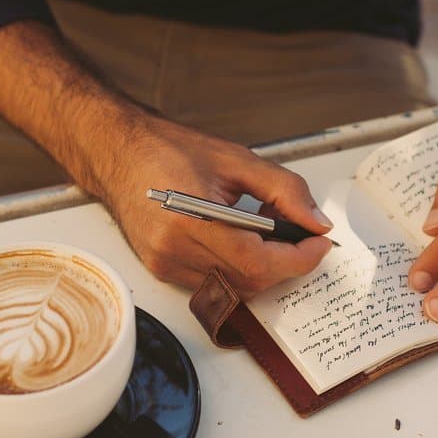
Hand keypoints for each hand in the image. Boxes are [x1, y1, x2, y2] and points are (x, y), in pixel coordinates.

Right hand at [92, 114, 333, 297]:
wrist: (117, 152)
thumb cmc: (168, 149)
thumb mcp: (236, 159)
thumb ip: (284, 190)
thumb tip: (316, 222)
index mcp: (189, 219)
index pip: (258, 261)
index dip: (298, 259)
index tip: (320, 243)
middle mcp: (173, 250)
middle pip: (249, 281)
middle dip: (285, 262)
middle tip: (299, 232)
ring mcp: (165, 264)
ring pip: (234, 288)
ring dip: (263, 267)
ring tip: (267, 231)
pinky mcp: (162, 270)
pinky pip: (214, 283)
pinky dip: (238, 269)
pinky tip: (241, 240)